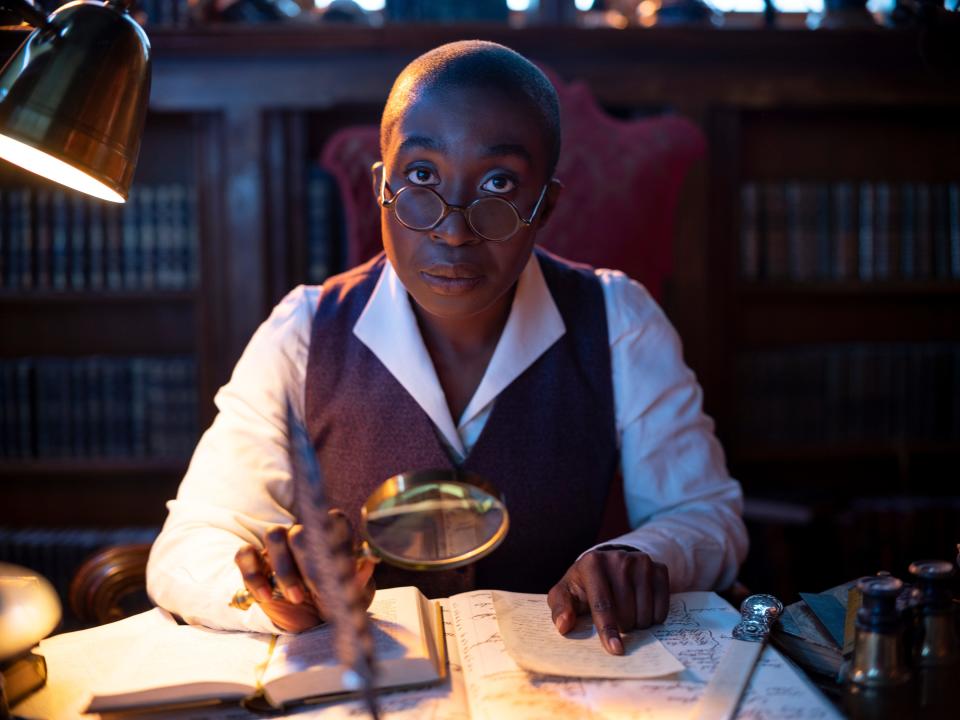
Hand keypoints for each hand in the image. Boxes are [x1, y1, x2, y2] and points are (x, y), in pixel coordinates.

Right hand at [234, 509, 375, 631]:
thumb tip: (367, 564)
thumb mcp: (351, 597)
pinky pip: (245, 554)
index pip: (334, 519)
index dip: (337, 538)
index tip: (339, 564)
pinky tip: (265, 596)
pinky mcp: (257, 563)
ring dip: (284, 568)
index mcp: (330, 539)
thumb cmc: (333, 602)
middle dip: (307, 561)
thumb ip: (359, 581)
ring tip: (296, 597)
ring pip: (274, 534)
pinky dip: (254, 575)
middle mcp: (303, 537)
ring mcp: (278, 549)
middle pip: (300, 529)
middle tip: (316, 588)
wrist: (307, 624)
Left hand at [547, 547, 668, 654]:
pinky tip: (643, 609)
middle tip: (616, 621)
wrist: (607, 565)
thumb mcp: (566, 594)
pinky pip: (662, 605)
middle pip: (626, 611)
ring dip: (638, 624)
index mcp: (592, 563)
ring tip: (627, 614)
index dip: (608, 629)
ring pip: (645, 611)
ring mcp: (641, 561)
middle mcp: (618, 558)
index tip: (616, 649)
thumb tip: (564, 626)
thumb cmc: (583, 586)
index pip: (602, 603)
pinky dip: (654, 617)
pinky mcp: (659, 567)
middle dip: (622, 626)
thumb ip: (560, 609)